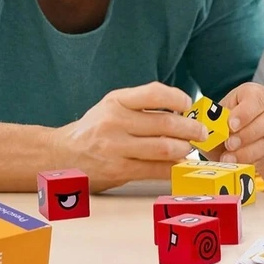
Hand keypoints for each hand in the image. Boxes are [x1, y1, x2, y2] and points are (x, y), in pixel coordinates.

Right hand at [51, 82, 208, 192]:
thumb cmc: (95, 128)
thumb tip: (182, 110)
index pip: (154, 93)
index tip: (188, 105)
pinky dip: (173, 168)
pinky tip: (179, 165)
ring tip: (190, 148)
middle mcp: (115, 121)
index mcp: (117, 100)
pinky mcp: (118, 170)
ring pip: (164, 148)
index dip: (178, 98)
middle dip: (190, 129)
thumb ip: (142, 104)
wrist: (62, 155)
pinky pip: (155, 170)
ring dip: (184, 149)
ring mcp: (116, 147)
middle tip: (201, 132)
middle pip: (165, 124)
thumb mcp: (112, 105)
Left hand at [205, 83, 263, 165]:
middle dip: (247, 135)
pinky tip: (242, 168)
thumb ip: (214, 120)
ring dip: (248, 153)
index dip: (244, 113)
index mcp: (256, 94)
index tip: (230, 125)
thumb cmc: (225, 120)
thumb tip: (209, 128)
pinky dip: (256, 165)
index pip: (256, 99)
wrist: (232, 133)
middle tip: (229, 145)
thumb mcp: (217, 114)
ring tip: (229, 160)